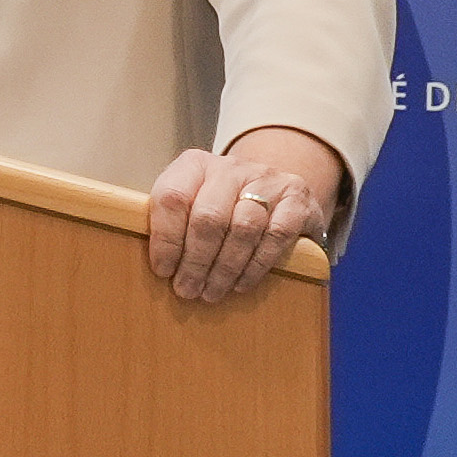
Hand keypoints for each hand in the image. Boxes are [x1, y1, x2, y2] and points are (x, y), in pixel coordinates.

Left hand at [146, 127, 343, 304]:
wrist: (277, 190)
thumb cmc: (222, 206)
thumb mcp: (192, 203)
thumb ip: (173, 223)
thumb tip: (159, 267)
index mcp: (195, 164)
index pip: (172, 197)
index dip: (165, 238)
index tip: (163, 270)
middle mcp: (231, 167)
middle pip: (208, 217)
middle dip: (195, 261)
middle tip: (187, 290)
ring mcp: (267, 179)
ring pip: (242, 228)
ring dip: (224, 268)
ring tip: (212, 292)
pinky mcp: (297, 199)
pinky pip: (275, 235)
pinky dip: (256, 265)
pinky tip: (241, 283)